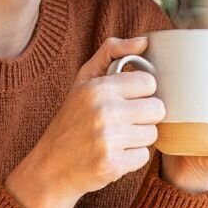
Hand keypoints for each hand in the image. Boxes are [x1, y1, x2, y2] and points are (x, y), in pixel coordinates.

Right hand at [6, 36, 163, 207]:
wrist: (50, 166)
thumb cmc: (71, 119)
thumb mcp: (84, 80)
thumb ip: (112, 52)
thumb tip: (144, 41)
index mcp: (98, 88)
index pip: (149, 83)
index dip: (141, 92)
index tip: (127, 99)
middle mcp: (104, 111)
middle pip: (157, 109)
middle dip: (144, 116)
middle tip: (124, 121)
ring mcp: (108, 140)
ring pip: (152, 134)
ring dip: (138, 138)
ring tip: (116, 138)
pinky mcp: (113, 165)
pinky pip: (144, 157)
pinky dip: (131, 158)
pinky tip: (113, 154)